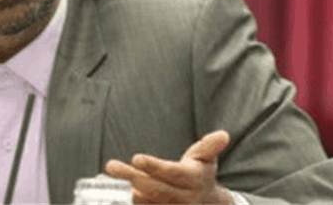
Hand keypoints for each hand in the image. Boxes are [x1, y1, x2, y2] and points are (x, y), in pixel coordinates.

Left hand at [105, 130, 233, 204]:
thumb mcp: (206, 158)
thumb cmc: (200, 173)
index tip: (136, 158)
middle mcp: (184, 198)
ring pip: (147, 202)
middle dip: (132, 177)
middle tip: (111, 166)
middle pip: (155, 189)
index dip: (154, 167)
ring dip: (127, 191)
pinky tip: (116, 191)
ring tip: (109, 177)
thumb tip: (223, 135)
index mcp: (193, 180)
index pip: (172, 173)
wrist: (207, 203)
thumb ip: (210, 146)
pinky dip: (131, 202)